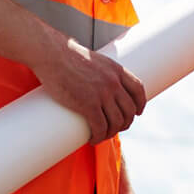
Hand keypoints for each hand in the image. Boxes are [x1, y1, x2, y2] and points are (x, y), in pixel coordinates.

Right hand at [29, 35, 145, 142]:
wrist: (53, 55)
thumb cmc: (68, 56)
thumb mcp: (94, 60)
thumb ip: (101, 72)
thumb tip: (98, 84)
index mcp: (116, 70)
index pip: (138, 90)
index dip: (140, 104)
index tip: (137, 112)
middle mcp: (113, 82)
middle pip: (129, 110)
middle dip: (125, 123)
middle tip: (115, 128)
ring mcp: (102, 94)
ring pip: (116, 122)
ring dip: (111, 132)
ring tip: (102, 134)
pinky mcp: (88, 105)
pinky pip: (100, 127)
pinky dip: (99, 137)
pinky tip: (93, 139)